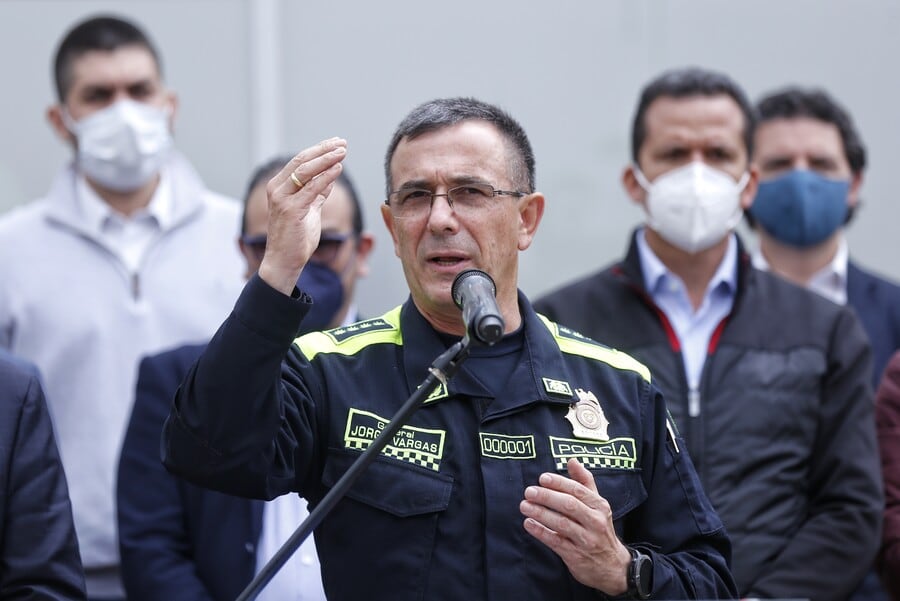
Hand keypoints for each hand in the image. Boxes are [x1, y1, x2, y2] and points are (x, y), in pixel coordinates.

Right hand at [259, 137, 346, 294]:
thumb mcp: (309, 210)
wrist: (285, 262)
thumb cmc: (296, 238)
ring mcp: (282, 199)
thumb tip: (331, 176)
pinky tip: (338, 168)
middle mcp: (277, 189)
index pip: (299, 161)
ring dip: (326, 159)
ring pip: (306, 171)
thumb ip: (317, 194)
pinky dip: (326, 177)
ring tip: (343, 151)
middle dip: (323, 150)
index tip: (337, 143)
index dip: (319, 150)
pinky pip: (312, 189)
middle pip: (302, 161)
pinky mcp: (291, 210)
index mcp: (279, 187)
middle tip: (342, 143)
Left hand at [519, 458, 630, 594]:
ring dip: (541, 513)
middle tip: (529, 491)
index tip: (542, 478)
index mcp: (600, 506)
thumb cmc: (600, 529)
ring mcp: (586, 540)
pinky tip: (529, 524)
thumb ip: (584, 482)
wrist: (613, 566)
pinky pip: (556, 542)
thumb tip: (572, 460)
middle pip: (569, 505)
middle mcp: (595, 521)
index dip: (559, 483)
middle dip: (547, 497)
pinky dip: (541, 532)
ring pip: (562, 524)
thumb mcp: (598, 505)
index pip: (578, 490)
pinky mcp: (576, 556)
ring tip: (525, 506)